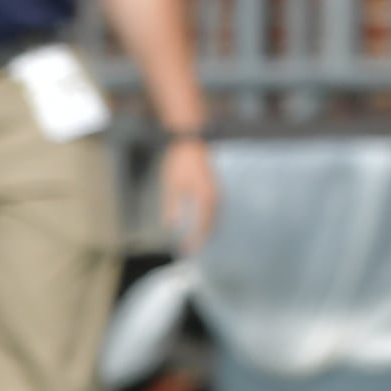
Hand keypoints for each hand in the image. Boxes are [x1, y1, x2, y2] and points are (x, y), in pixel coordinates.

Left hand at [157, 136, 219, 252]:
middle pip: (212, 223)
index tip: (186, 250)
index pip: (203, 225)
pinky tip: (200, 221)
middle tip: (191, 249)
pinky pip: (214, 208)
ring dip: (206, 228)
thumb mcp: (172, 185)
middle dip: (202, 237)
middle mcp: (216, 196)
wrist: (191, 140)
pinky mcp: (215, 186)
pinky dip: (208, 218)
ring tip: (196, 239)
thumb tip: (172, 226)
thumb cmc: (180, 162)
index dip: (196, 240)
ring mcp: (218, 191)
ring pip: (215, 216)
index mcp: (206, 198)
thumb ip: (173, 206)